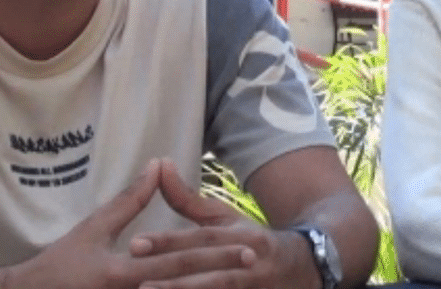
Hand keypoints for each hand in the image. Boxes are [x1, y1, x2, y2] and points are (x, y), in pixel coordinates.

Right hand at [6, 160, 255, 288]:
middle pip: (186, 285)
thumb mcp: (94, 229)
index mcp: (124, 271)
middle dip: (223, 274)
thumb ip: (129, 201)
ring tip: (241, 281)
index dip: (215, 253)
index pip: (179, 260)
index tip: (246, 245)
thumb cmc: (61, 264)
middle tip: (255, 262)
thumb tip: (156, 166)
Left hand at [128, 158, 318, 288]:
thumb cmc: (253, 241)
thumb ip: (187, 199)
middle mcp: (250, 264)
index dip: (169, 242)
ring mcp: (255, 287)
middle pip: (209, 271)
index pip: (201, 240)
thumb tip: (159, 163)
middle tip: (137, 280)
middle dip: (173, 278)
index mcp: (242, 238)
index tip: (135, 244)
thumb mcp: (225, 220)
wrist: (305, 268)